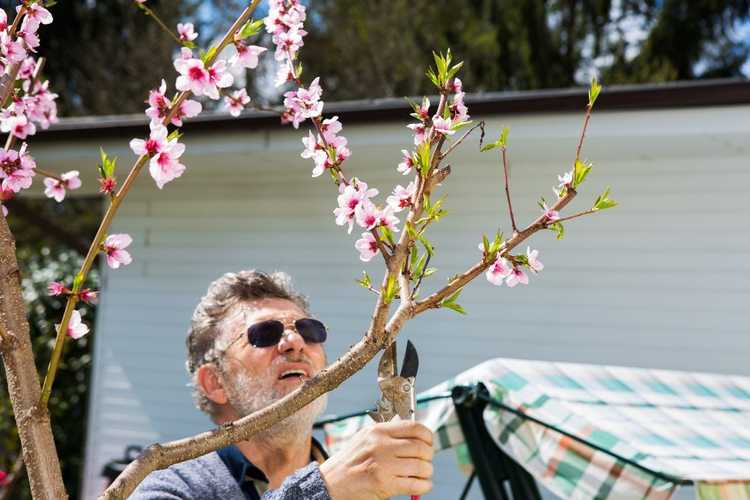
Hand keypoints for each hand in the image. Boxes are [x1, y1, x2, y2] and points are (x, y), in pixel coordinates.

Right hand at [319, 419, 433, 499]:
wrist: (330, 484)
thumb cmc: (350, 462)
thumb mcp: (365, 439)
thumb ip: (387, 435)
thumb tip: (416, 434)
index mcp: (378, 431)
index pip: (415, 427)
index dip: (427, 436)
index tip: (428, 443)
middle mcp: (381, 445)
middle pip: (421, 447)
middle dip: (428, 457)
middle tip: (425, 462)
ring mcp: (383, 465)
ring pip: (422, 466)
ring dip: (426, 473)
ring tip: (422, 475)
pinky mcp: (384, 484)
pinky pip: (416, 485)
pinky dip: (423, 486)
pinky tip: (420, 486)